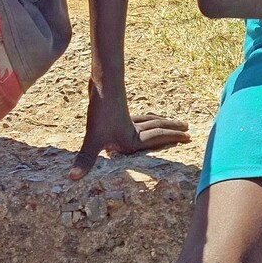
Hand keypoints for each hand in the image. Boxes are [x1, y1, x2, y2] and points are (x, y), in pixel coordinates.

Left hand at [70, 77, 190, 179]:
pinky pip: (138, 117)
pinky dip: (145, 118)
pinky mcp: (118, 109)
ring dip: (161, 122)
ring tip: (169, 122)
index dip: (173, 138)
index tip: (188, 137)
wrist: (101, 83)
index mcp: (132, 138)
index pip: (158, 138)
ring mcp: (126, 118)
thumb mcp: (92, 139)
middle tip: (187, 128)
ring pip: (149, 120)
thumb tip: (72, 178)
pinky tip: (140, 119)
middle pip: (157, 127)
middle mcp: (133, 129)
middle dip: (172, 129)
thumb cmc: (99, 112)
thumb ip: (85, 160)